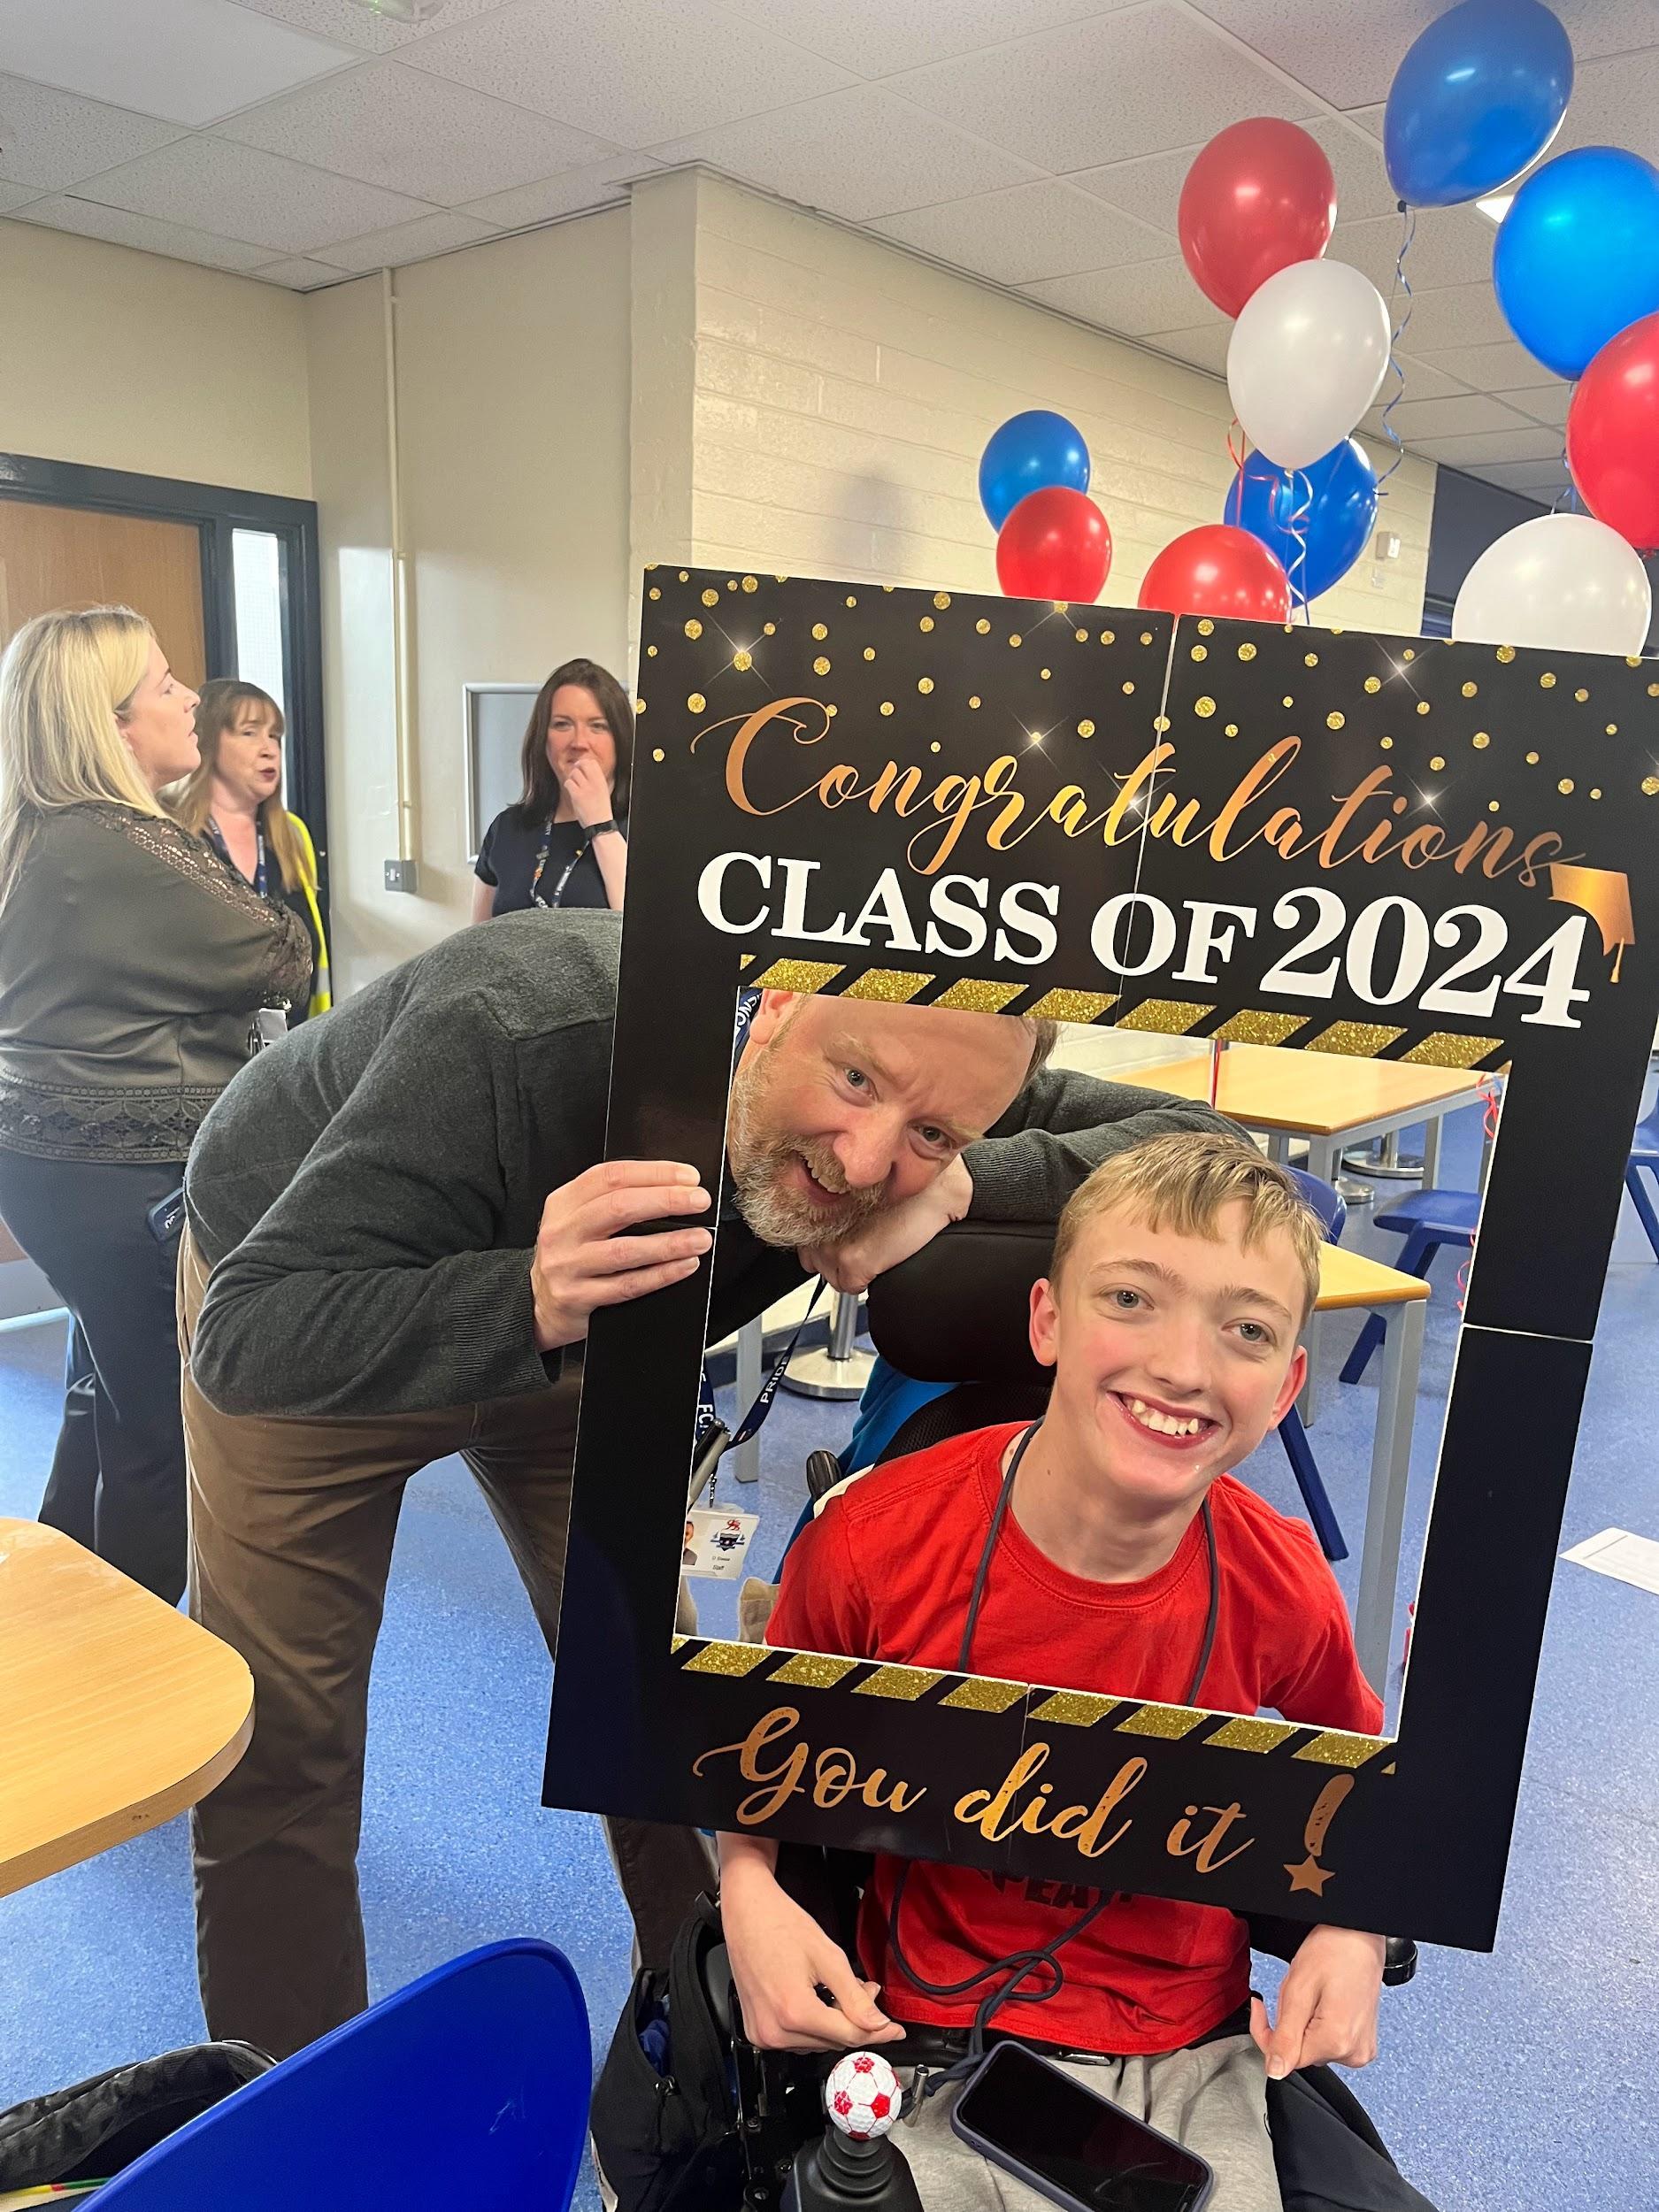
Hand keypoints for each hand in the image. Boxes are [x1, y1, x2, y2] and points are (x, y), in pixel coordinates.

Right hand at [530, 1160, 710, 1351]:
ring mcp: (567, 1265)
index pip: (611, 1176)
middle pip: (619, 1207)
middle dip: (666, 1200)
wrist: (539, 1303)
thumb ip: (613, 1201)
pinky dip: (661, 1275)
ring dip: (670, 1243)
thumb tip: (675, 1189)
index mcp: (564, 1202)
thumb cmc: (571, 1254)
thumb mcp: (578, 1219)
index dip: (654, 1172)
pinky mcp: (577, 1297)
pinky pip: (627, 1285)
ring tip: (701, 1238)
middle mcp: (562, 1231)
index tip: (688, 1176)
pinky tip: (684, 1266)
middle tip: (699, 1201)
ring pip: (625, 1250)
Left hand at [562, 754, 613, 828]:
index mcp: (602, 781)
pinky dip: (568, 786)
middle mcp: (594, 783)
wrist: (600, 824)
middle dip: (577, 767)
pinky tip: (571, 791)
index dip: (585, 762)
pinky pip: (568, 783)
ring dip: (572, 778)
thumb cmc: (601, 810)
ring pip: (573, 773)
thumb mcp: (604, 792)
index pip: (592, 763)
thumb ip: (596, 781)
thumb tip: (586, 771)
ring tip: (574, 785)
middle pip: (582, 764)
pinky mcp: (577, 795)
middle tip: (575, 773)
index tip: (582, 766)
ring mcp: (585, 788)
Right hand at [721, 1852, 903, 2052]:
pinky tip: (817, 1999)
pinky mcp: (757, 2032)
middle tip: (864, 1990)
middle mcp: (775, 2031)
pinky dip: (812, 2025)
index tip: (895, 2030)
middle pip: (834, 2040)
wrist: (747, 1913)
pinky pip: (797, 2040)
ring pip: (817, 2043)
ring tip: (836, 1989)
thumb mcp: (828, 1957)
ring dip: (834, 2022)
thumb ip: (855, 1997)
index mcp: (794, 2012)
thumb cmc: (780, 1925)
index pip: (850, 2036)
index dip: (878, 2032)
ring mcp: (763, 2034)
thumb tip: (878, 2025)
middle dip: (855, 2019)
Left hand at [801, 1156, 972, 1294]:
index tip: (846, 1237)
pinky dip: (866, 1280)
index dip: (830, 1242)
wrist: (936, 1190)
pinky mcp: (854, 1261)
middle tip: (865, 1242)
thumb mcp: (862, 1188)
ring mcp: (834, 1244)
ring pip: (832, 1276)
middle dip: (838, 1257)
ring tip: (876, 1248)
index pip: (807, 1239)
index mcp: (819, 1202)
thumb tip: (829, 1227)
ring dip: (851, 1270)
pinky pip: (850, 1286)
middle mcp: (820, 1224)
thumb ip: (837, 1204)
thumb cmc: (906, 1185)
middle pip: (816, 1260)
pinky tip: (882, 1260)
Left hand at [1250, 1926, 1383, 2077]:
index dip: (1267, 2033)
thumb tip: (1275, 2072)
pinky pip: (1330, 2043)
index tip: (1260, 2006)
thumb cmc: (1333, 1951)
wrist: (1359, 1937)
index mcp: (1337, 2042)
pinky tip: (1324, 2000)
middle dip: (1288, 2023)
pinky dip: (1318, 2024)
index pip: (1286, 2059)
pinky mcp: (1364, 2042)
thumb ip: (1285, 2036)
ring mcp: (1361, 2049)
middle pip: (1300, 2052)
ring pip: (1313, 2046)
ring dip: (1303, 2023)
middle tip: (1295, 1990)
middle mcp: (1354, 2053)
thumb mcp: (1298, 1990)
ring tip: (1312, 1992)